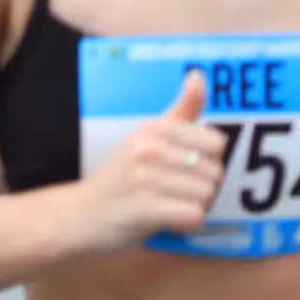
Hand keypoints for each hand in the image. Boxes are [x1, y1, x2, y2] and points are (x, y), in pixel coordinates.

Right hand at [78, 70, 227, 252]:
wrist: (84, 213)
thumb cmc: (124, 174)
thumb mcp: (148, 136)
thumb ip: (181, 108)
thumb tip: (198, 74)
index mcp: (152, 128)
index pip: (214, 142)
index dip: (209, 160)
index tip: (186, 166)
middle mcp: (147, 148)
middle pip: (214, 172)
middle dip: (202, 187)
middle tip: (174, 190)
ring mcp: (144, 178)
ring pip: (206, 196)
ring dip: (195, 207)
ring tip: (169, 204)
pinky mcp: (144, 208)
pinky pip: (194, 216)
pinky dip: (187, 224)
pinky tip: (167, 219)